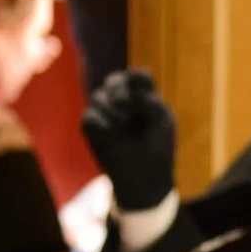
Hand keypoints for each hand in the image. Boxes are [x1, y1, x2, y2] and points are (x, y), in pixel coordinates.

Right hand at [81, 70, 176, 209]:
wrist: (143, 177)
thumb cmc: (158, 148)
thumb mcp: (161, 123)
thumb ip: (149, 100)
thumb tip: (134, 74)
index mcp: (145, 97)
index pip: (137, 76)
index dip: (136, 81)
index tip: (143, 97)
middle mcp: (124, 101)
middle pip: (114, 80)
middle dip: (119, 92)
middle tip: (128, 109)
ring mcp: (106, 113)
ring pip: (99, 96)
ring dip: (111, 109)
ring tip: (124, 126)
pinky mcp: (92, 127)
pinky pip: (89, 116)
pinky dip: (101, 123)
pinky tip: (112, 135)